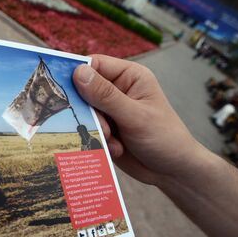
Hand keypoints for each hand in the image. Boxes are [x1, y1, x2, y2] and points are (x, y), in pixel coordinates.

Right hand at [73, 54, 210, 185]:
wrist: (173, 171)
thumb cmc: (164, 138)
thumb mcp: (135, 116)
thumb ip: (106, 95)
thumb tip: (78, 72)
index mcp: (130, 76)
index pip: (95, 65)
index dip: (78, 73)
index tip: (65, 89)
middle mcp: (119, 90)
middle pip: (85, 91)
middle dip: (90, 111)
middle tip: (103, 127)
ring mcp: (111, 111)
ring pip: (86, 113)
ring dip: (96, 129)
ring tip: (114, 141)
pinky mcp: (107, 130)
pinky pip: (90, 130)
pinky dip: (99, 141)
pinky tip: (117, 149)